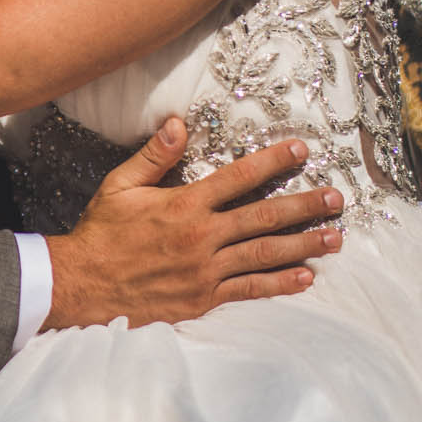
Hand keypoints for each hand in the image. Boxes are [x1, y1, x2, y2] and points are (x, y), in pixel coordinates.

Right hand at [43, 118, 342, 329]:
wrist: (84, 285)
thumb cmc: (102, 232)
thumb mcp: (120, 185)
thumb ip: (154, 156)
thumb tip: (178, 123)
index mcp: (184, 204)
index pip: (239, 177)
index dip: (273, 161)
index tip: (302, 151)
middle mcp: (202, 236)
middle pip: (264, 217)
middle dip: (304, 205)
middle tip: (337, 199)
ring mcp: (206, 270)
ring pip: (265, 254)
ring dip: (304, 244)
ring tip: (334, 237)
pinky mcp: (205, 298)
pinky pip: (250, 290)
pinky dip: (280, 284)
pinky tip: (306, 278)